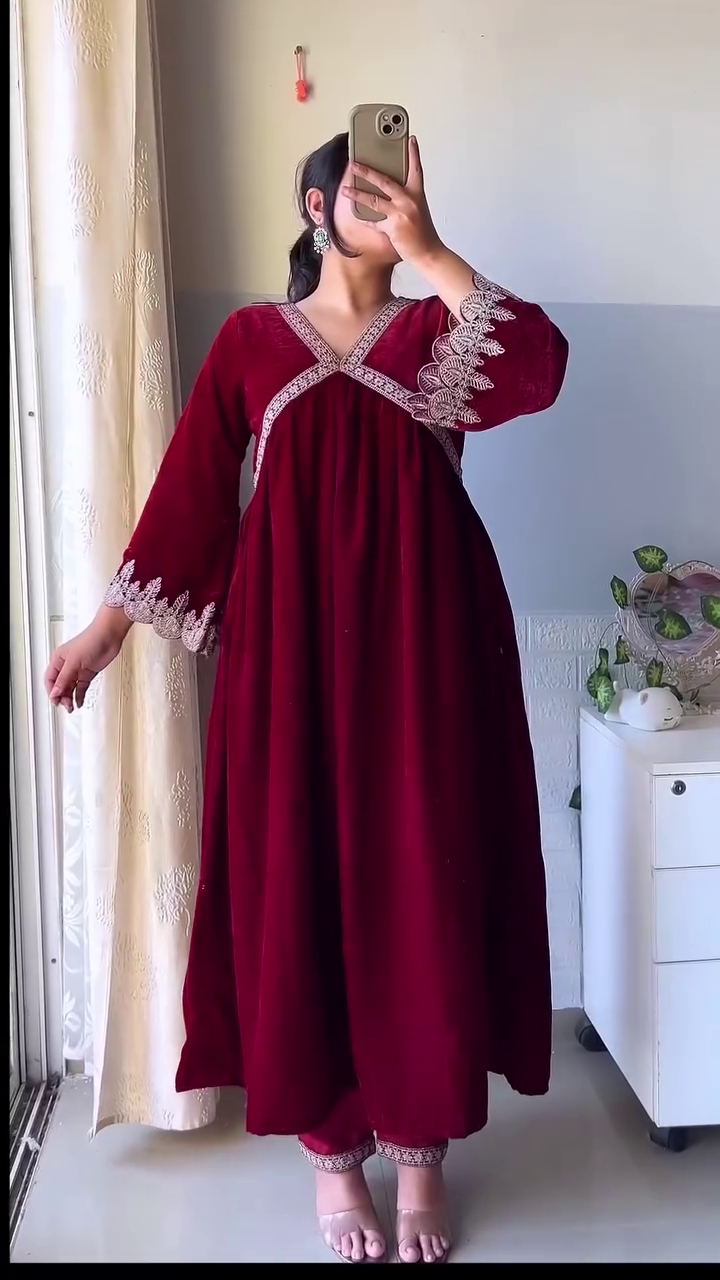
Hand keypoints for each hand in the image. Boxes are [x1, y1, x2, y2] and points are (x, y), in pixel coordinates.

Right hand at [44, 606, 129, 712]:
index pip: (50, 680)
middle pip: (60, 686)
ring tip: (71, 707)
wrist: (109, 636)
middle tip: (66, 706)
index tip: (56, 701)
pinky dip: (79, 695)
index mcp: (58, 660)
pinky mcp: (88, 673)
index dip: (52, 692)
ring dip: (69, 698)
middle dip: (61, 696)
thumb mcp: (73, 662)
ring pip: (70, 687)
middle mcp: (67, 665)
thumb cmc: (90, 641)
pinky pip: (81, 687)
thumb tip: (55, 693)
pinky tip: (79, 702)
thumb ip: (64, 679)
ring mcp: (78, 669)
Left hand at [343, 136, 442, 264]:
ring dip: (357, 194)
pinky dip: (363, 218)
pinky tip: (354, 214)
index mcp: (417, 194)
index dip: (413, 154)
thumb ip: (406, 199)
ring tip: (345, 189)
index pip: (416, 170)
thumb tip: (391, 192)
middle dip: (367, 171)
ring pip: (374, 200)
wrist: (429, 253)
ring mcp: (400, 214)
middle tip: (354, 164)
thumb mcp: (418, 210)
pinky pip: (373, 221)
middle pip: (385, 181)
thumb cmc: (424, 233)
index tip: (410, 139)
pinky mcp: (392, 228)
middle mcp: (409, 201)